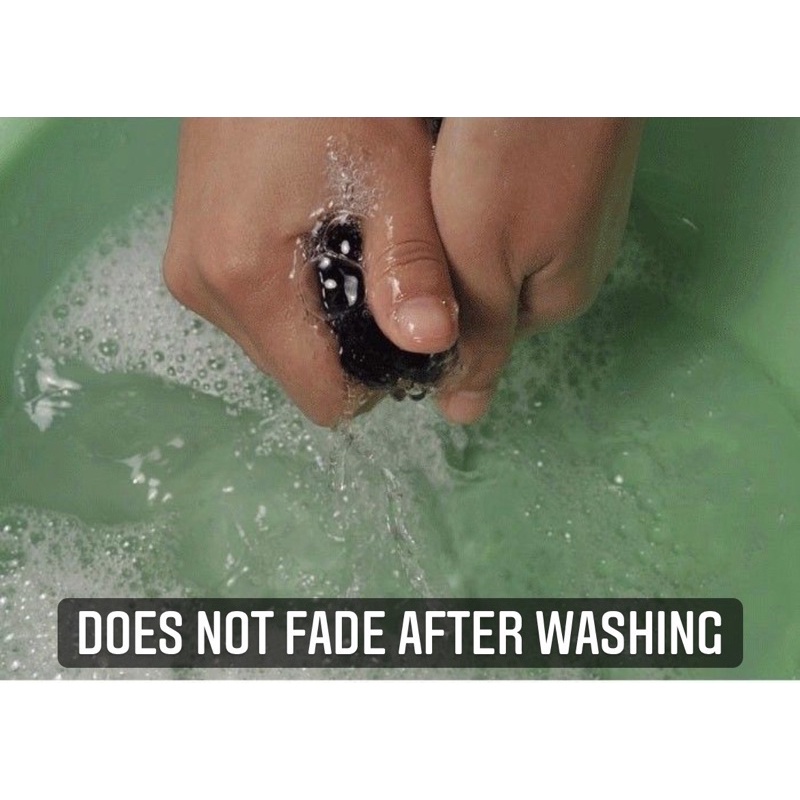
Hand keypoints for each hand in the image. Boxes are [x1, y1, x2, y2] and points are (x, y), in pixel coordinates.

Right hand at [163, 118, 458, 425]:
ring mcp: (192, 272)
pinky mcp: (195, 255)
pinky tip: (322, 244)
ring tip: (355, 253)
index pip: (320, 397)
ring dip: (323, 321)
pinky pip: (256, 311)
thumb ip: (412, 267)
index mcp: (247, 278)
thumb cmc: (329, 92)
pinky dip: (296, 296)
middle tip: (389, 285)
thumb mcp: (392, 175)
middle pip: (297, 374)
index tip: (408, 338)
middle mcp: (204, 286)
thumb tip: (430, 343)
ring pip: (278, 346)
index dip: (376, 383)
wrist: (269, 42)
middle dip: (351, 349)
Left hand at [430, 118, 643, 422]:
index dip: (435, 319)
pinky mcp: (555, 175)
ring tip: (438, 199)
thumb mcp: (484, 262)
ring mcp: (567, 215)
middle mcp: (568, 263)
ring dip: (455, 230)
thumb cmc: (522, 151)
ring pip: (486, 246)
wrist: (561, 52)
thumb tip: (465, 415)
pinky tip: (460, 170)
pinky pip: (499, 204)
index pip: (479, 340)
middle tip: (418, 233)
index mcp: (554, 297)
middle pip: (482, 292)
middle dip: (444, 270)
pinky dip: (470, 194)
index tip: (403, 288)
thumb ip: (475, 339)